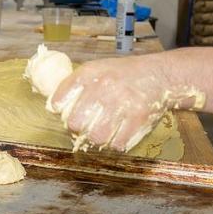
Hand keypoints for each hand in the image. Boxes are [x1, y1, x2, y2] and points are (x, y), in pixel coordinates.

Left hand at [49, 54, 203, 151]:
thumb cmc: (123, 75)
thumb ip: (75, 85)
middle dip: (76, 127)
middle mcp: (104, 88)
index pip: (61, 98)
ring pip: (95, 136)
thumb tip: (53, 106)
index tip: (62, 111)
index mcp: (91, 74)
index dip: (59, 109)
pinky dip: (115, 144)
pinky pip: (117, 143)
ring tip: (101, 132)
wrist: (159, 76)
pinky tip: (117, 134)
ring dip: (96, 138)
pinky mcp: (138, 119)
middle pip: (75, 122)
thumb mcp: (97, 70)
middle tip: (83, 126)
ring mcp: (122, 104)